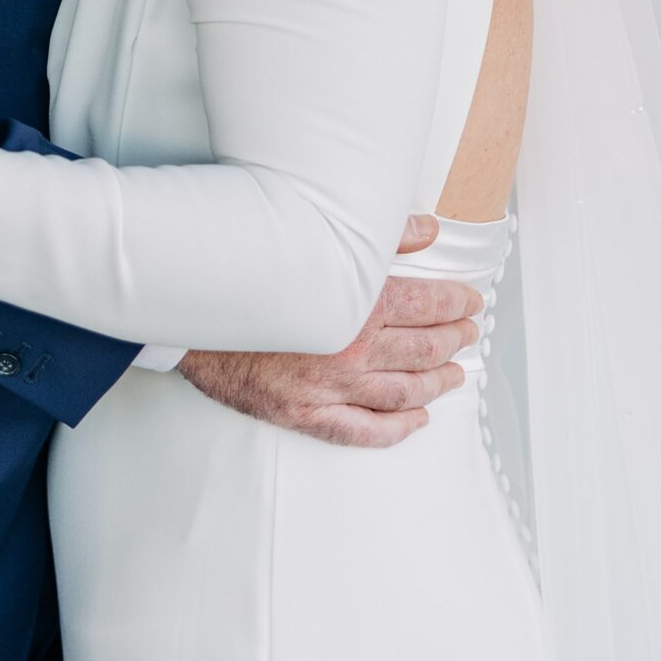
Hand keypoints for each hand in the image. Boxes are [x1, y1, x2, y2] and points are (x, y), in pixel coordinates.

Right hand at [176, 215, 481, 448]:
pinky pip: (364, 430)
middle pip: (422, 348)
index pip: (427, 305)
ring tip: (455, 373)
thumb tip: (427, 229)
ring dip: (436, 382)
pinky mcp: (305, 414)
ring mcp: (330, 388)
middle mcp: (351, 349)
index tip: (471, 300)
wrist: (190, 307)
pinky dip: (396, 428)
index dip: (456, 302)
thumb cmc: (250, 269)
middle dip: (453, 339)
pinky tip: (416, 420)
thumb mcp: (315, 238)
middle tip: (469, 332)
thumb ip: (378, 234)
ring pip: (402, 391)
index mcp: (358, 303)